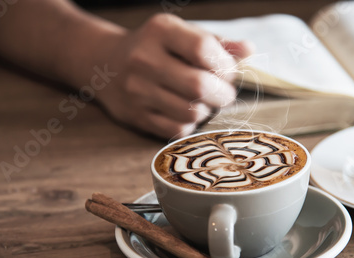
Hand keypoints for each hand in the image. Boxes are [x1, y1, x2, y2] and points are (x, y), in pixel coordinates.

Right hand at [95, 13, 252, 138]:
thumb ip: (218, 43)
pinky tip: (185, 112)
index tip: (229, 73)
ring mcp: (137, 90)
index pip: (204, 49)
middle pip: (199, 86)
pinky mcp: (135, 115)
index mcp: (161, 31)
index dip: (226, 66)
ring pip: (191, 112)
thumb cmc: (155, 48)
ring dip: (206, 111)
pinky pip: (176, 129)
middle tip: (224, 94)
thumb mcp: (182, 34)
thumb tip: (249, 51)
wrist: (105, 63)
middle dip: (222, 94)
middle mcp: (145, 59)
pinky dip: (189, 124)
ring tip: (202, 102)